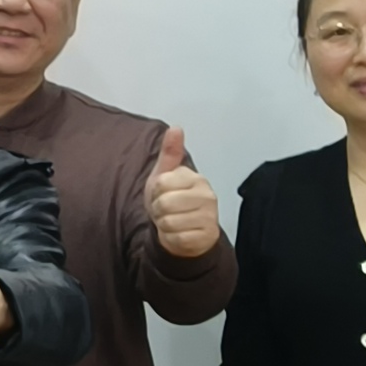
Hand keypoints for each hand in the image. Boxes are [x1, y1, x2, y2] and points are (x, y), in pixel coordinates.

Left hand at [146, 128, 221, 259]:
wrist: (182, 230)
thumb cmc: (172, 201)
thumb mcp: (166, 175)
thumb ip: (170, 152)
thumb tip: (176, 128)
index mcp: (197, 178)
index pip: (161, 183)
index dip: (155, 191)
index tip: (163, 193)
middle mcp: (208, 197)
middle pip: (164, 203)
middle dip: (158, 209)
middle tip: (166, 210)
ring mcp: (210, 218)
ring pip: (169, 221)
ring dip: (164, 224)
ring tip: (172, 220)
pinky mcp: (207, 237)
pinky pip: (176, 238)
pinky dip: (170, 238)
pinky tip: (178, 233)